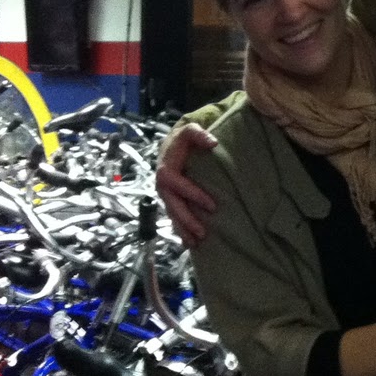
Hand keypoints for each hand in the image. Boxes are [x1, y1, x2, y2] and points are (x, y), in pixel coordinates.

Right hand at [155, 123, 218, 247]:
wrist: (171, 146)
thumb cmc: (182, 140)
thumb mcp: (188, 131)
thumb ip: (198, 134)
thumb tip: (213, 143)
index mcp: (166, 171)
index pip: (177, 185)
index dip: (193, 195)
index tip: (212, 205)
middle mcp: (163, 186)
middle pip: (173, 206)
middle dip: (186, 220)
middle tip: (203, 233)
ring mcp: (166, 196)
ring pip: (172, 216)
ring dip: (183, 230)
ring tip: (195, 244)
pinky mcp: (170, 202)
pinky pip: (174, 218)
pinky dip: (181, 231)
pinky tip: (189, 243)